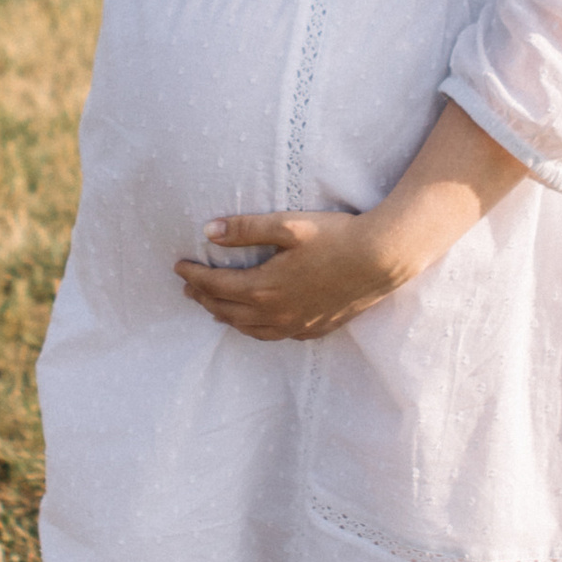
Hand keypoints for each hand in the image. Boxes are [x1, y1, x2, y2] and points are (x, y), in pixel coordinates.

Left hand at [175, 208, 407, 341]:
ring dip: (226, 317)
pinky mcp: (315, 328)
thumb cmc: (336, 236)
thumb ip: (245, 229)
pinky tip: (255, 322)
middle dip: (203, 297)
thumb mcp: (288, 225)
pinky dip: (255, 329)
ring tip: (213, 307)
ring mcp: (296, 324)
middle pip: (227, 310)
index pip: (215, 285)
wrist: (382, 259)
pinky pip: (274, 336)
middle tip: (188, 287)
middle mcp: (276, 313)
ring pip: (249, 329)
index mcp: (263, 287)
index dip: (193, 275)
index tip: (179, 265)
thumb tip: (208, 231)